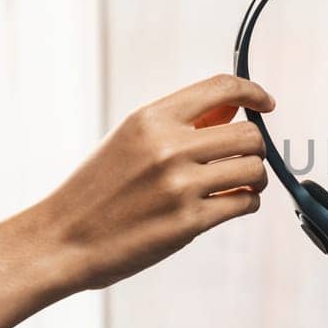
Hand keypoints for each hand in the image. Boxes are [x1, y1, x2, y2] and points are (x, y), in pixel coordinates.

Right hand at [0, 74, 274, 327]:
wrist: (62, 240)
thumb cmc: (96, 191)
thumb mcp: (129, 140)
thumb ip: (179, 123)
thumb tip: (232, 109)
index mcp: (151, 118)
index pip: (222, 88)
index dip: (253, 93)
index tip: (265, 104)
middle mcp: (168, 146)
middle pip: (250, 134)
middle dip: (254, 148)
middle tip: (242, 160)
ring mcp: (180, 184)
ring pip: (254, 170)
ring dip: (254, 179)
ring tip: (236, 186)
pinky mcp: (189, 221)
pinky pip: (245, 203)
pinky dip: (245, 203)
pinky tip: (227, 205)